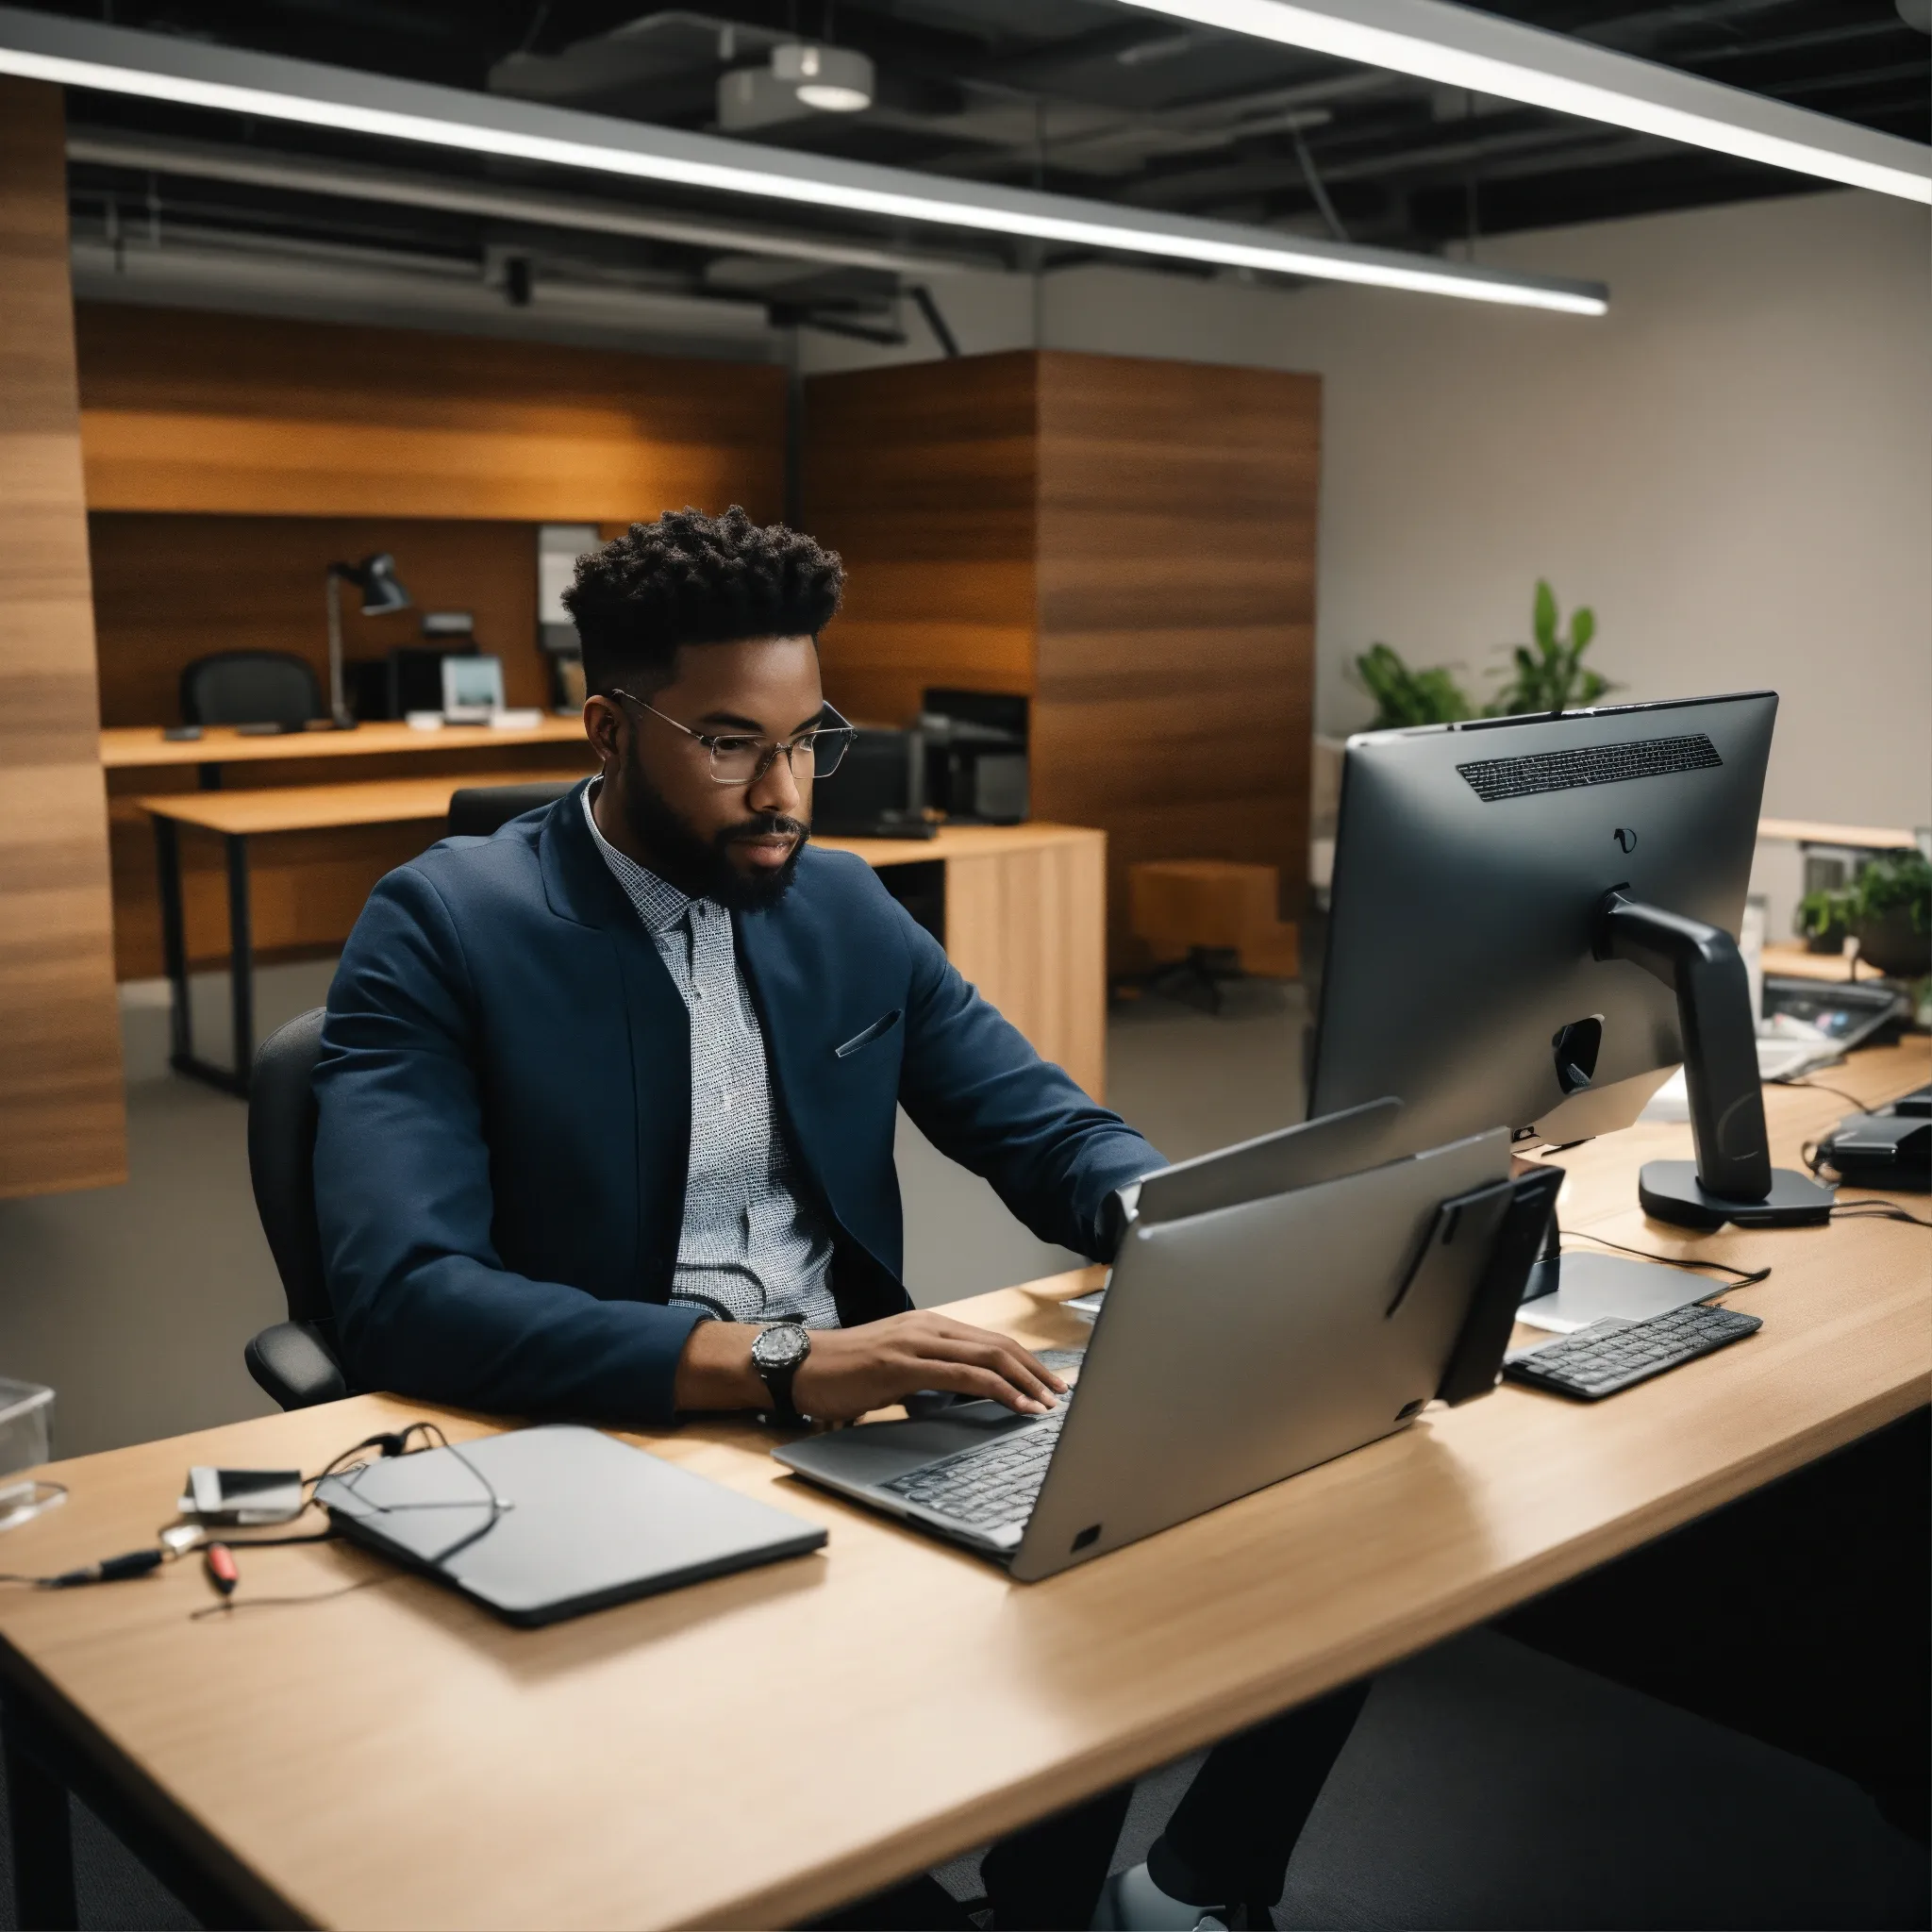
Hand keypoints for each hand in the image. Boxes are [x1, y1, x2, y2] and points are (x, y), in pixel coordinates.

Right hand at [792, 1311, 1067, 1423]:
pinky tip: (1018, 1405)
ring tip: (1050, 1403)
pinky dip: (999, 1390)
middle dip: (1037, 1370)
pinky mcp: (903, 1364)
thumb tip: (965, 1397)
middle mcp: (928, 1327)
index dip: (1027, 1360)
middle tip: (1064, 1394)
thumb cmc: (844, 1373)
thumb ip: (930, 1375)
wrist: (799, 1366)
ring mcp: (916, 1342)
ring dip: (1027, 1381)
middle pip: (999, 1344)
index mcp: (928, 1326)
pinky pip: (964, 1376)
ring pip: (989, 1356)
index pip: (991, 1340)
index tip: (1051, 1382)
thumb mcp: (896, 1369)